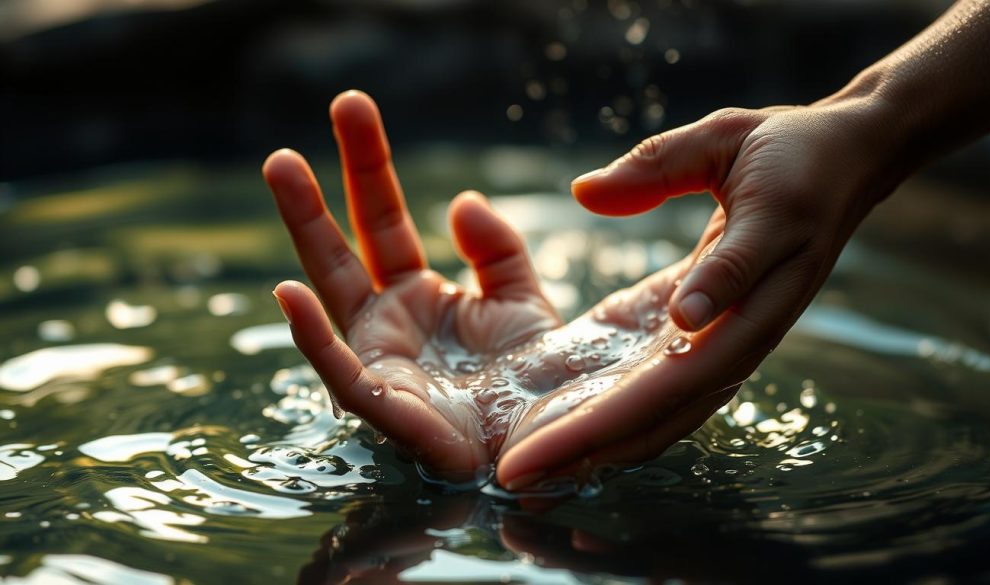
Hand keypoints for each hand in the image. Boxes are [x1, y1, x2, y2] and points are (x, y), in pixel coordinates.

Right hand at [263, 91, 737, 489]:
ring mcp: (376, 360)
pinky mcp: (381, 406)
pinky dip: (312, 339)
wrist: (546, 445)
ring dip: (304, 230)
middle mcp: (386, 322)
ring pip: (328, 291)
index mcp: (417, 294)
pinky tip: (287, 296)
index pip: (383, 219)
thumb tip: (461, 200)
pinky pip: (339, 371)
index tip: (351, 109)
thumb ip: (495, 250)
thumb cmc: (526, 381)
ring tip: (281, 168)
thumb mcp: (519, 301)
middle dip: (322, 185)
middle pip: (344, 243)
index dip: (367, 164)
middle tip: (303, 129)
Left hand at [565, 97, 899, 446]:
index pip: (709, 322)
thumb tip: (584, 195)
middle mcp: (753, 321)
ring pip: (671, 414)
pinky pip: (671, 400)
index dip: (639, 379)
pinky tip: (571, 450)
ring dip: (602, 450)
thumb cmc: (789, 149)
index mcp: (764, 259)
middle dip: (596, 438)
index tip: (585, 410)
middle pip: (676, 395)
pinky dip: (621, 431)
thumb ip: (658, 169)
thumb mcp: (727, 139)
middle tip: (521, 470)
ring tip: (532, 476)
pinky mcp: (719, 346)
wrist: (848, 170)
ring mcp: (738, 342)